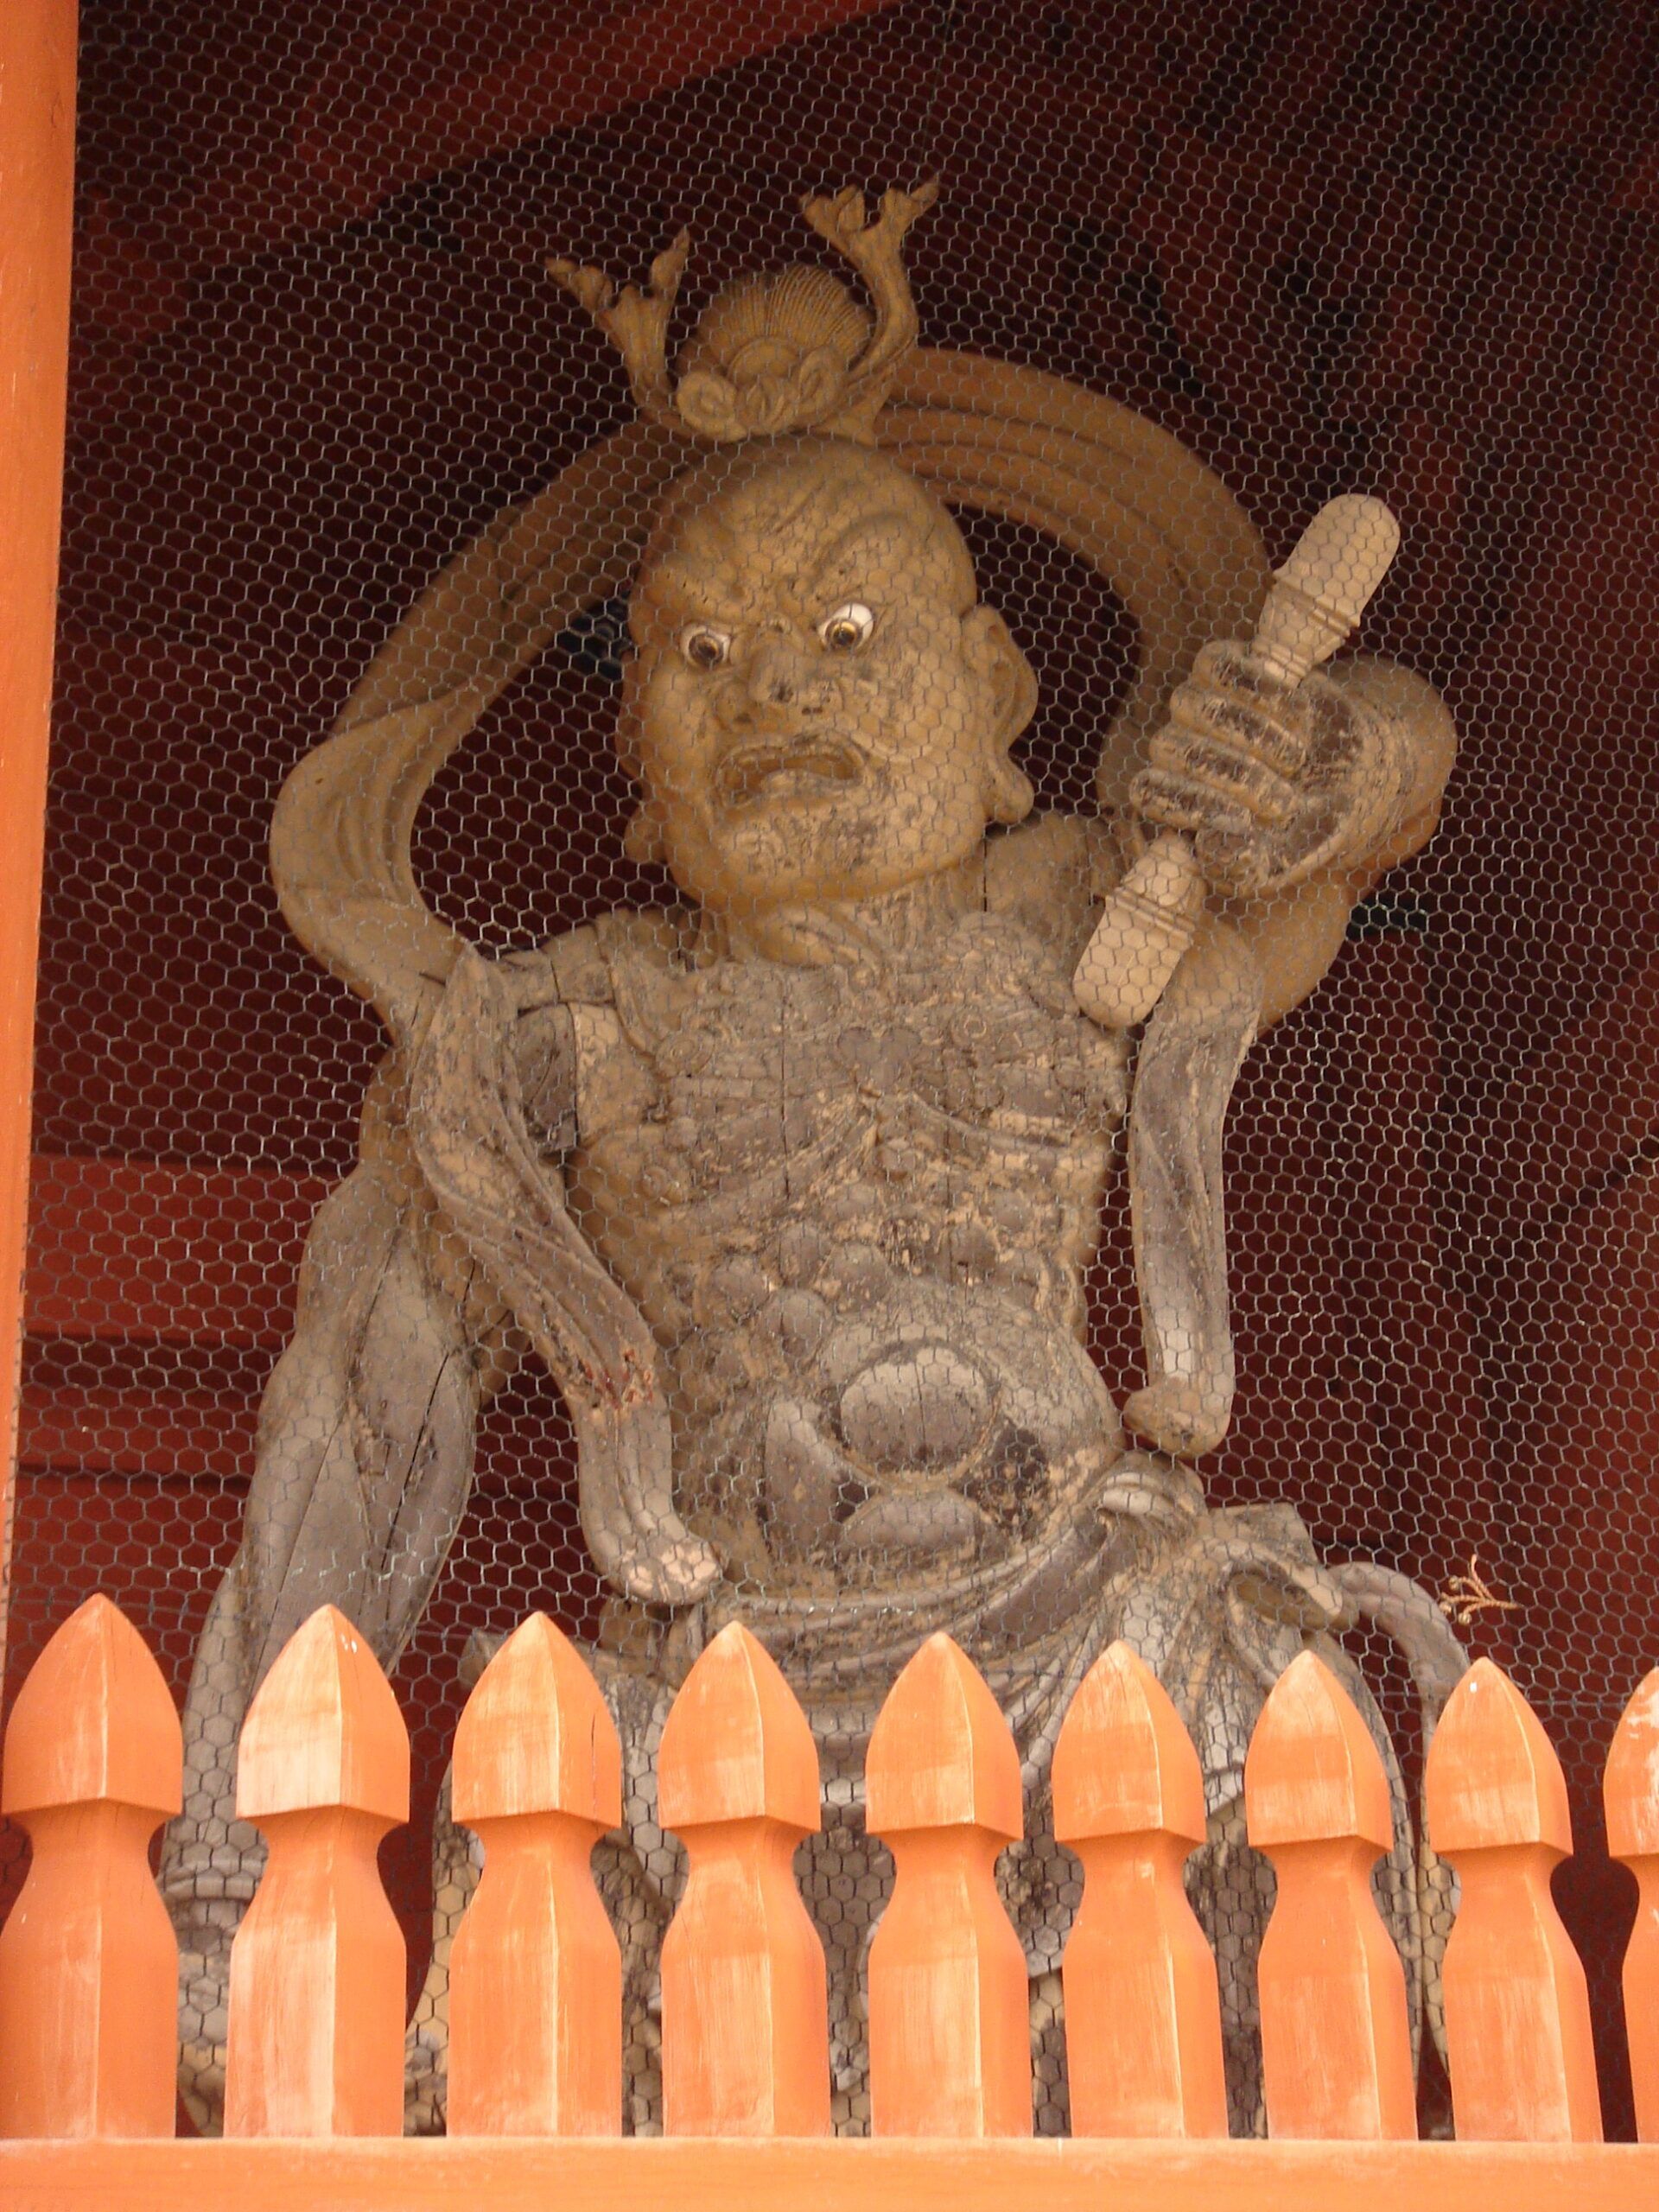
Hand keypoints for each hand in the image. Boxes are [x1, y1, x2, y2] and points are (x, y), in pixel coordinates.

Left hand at [1130, 641, 1408, 899]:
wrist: (1354, 776)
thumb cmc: (1306, 827)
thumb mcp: (1282, 862)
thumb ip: (1243, 867)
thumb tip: (1208, 844)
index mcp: (1174, 800)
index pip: (1149, 792)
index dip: (1191, 804)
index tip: (1243, 822)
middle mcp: (1176, 751)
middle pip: (1171, 748)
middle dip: (1236, 776)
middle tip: (1286, 802)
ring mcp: (1195, 706)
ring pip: (1194, 705)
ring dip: (1253, 734)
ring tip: (1296, 761)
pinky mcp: (1222, 665)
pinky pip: (1217, 665)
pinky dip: (1261, 690)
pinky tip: (1296, 711)